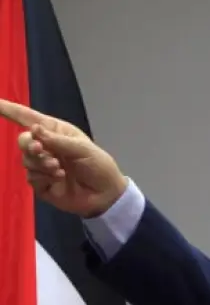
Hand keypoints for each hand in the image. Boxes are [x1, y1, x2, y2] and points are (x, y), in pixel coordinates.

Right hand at [1, 98, 127, 217]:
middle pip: (23, 140)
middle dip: (29, 145)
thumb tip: (34, 129)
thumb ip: (57, 140)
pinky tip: (59, 178)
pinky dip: (43, 177)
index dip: (9, 110)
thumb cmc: (98, 166)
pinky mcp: (41, 183)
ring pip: (26, 160)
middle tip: (41, 150)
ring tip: (59, 168)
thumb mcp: (82, 149)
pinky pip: (31, 177)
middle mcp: (46, 147)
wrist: (105, 195)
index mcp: (56, 132)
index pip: (28, 118)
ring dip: (40, 163)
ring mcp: (42, 165)